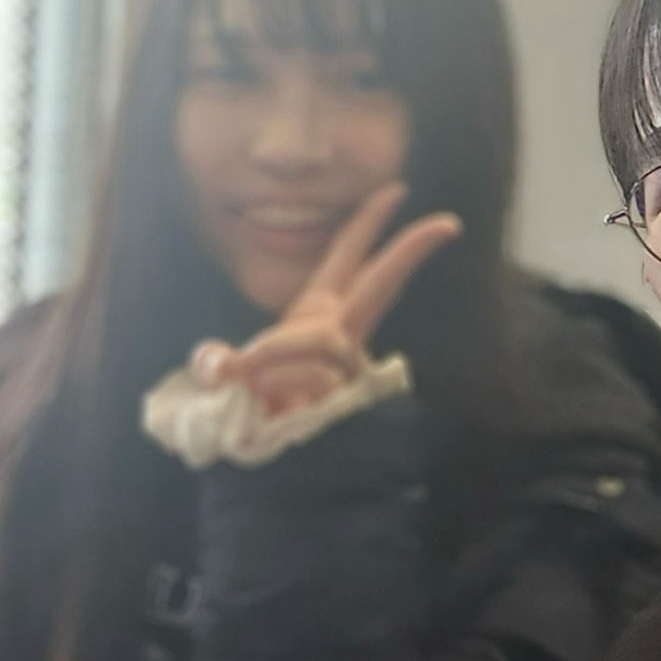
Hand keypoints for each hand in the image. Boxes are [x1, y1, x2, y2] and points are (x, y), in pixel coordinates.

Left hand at [191, 183, 459, 415]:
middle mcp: (339, 333)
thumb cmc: (256, 415)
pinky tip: (268, 401)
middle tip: (445, 222)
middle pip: (378, 284)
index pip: (347, 258)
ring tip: (245, 373)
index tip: (397, 191)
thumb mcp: (225, 379)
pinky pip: (316, 379)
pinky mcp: (349, 399)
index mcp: (316, 313)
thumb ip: (214, 363)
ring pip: (324, 340)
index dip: (369, 223)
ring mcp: (348, 367)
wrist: (274, 469)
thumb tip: (216, 362)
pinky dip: (280, 381)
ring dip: (276, 354)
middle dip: (406, 251)